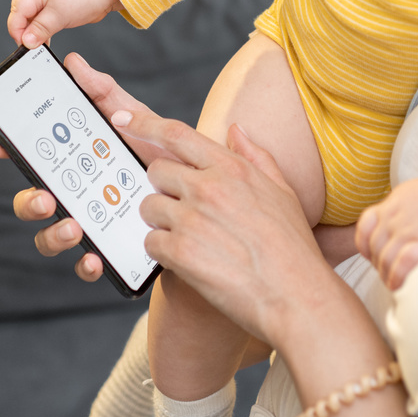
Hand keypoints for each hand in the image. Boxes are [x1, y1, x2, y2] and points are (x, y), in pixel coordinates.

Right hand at [0, 52, 177, 282]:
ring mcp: (89, 225)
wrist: (208, 196)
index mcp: (74, 162)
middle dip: (29, 200)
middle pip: (33, 200)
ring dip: (53, 234)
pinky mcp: (110, 252)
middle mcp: (74, 195)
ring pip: (51, 236)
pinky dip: (86, 264)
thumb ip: (105, 93)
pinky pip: (87, 264)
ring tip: (73, 225)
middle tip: (46, 196)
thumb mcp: (137, 119)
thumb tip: (74, 62)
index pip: (32, 157)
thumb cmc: (162, 154)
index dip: (7, 148)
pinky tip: (97, 259)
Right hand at [7, 0, 121, 47]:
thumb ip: (40, 29)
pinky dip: (42, 27)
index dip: (18, 31)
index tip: (25, 46)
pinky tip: (46, 37)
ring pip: (31, 15)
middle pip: (21, 13)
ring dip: (34, 30)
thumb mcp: (59, 16)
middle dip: (24, 31)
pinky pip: (41, 15)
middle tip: (33, 46)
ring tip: (41, 43)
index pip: (16, 13)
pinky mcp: (54, 0)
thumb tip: (26, 41)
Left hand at [115, 108, 332, 346]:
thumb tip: (236, 129)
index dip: (143, 122)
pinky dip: (162, 252)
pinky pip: (150, 242)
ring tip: (190, 240)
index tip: (121, 119)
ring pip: (148, 208)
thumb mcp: (282, 191)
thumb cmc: (292, 248)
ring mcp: (191, 220)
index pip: (176, 134)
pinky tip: (187, 261)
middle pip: (157, 172)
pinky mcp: (179, 253)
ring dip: (161, 222)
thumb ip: (256, 156)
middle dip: (164, 189)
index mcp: (231, 168)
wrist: (296, 297)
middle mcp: (208, 187)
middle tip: (184, 210)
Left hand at [355, 159, 417, 288]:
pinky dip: (400, 276)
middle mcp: (394, 217)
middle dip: (381, 267)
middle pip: (375, 249)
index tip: (379, 259)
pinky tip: (405, 286)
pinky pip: (402, 263)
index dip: (368, 249)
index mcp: (391, 205)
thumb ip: (402, 210)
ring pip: (385, 260)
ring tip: (399, 286)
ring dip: (389, 277)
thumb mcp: (414, 193)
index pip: (364, 230)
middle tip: (393, 277)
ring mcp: (408, 229)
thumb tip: (401, 228)